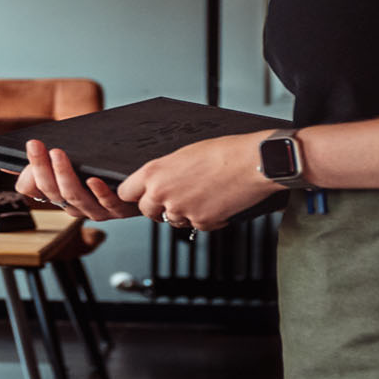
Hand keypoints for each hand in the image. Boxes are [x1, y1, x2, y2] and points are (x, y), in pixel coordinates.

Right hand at [12, 140, 139, 220]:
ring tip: (58, 154)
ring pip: (74, 197)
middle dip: (42, 167)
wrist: (143, 174)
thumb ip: (42, 165)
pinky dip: (98, 192)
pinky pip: (107, 204)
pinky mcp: (120, 209)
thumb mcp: (71, 162)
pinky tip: (92, 178)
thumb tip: (6, 168)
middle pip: (52, 191)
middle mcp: (76, 206)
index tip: (32, 145)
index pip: (38, 188)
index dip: (32, 169)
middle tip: (38, 145)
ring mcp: (97, 210)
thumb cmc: (102, 167)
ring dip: (64, 176)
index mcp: (61, 196)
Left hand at [115, 132, 281, 232]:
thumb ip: (165, 171)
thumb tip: (157, 183)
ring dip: (183, 213)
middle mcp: (162, 193)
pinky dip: (204, 218)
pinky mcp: (200, 223)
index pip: (125, 192)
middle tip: (176, 196)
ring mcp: (180, 210)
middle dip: (158, 206)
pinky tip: (216, 201)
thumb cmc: (223, 152)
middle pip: (146, 211)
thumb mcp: (183, 154)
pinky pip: (195, 226)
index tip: (139, 194)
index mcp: (153, 172)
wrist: (253, 163)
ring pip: (171, 220)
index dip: (134, 194)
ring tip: (202, 194)